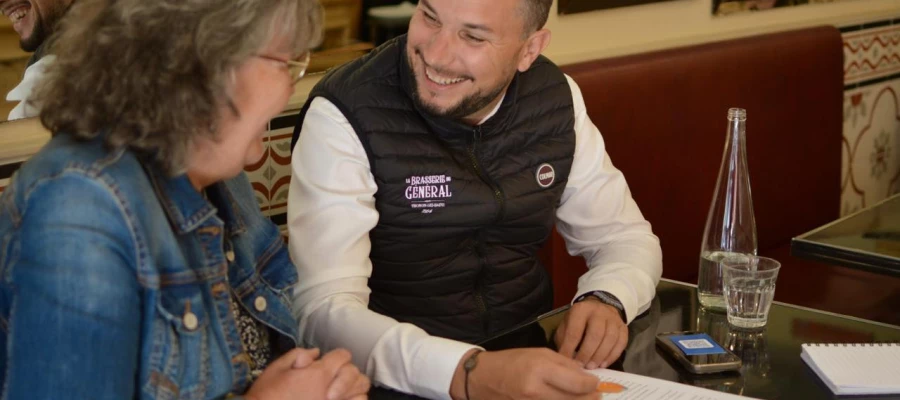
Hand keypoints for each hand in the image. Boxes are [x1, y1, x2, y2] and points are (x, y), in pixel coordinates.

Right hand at [245, 348, 369, 399]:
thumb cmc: (268, 394)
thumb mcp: (277, 368)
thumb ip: (298, 355)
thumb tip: (315, 353)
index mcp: (319, 373)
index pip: (342, 356)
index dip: (337, 356)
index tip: (328, 361)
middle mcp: (333, 389)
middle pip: (355, 374)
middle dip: (348, 371)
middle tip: (335, 376)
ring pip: (361, 393)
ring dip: (354, 388)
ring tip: (342, 391)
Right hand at [449, 348, 600, 399]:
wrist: (482, 378)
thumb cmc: (511, 361)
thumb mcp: (539, 353)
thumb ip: (564, 364)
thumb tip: (586, 376)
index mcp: (540, 370)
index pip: (579, 384)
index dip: (593, 385)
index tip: (596, 383)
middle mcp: (537, 391)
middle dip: (590, 398)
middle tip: (595, 394)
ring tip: (583, 399)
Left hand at [555, 297, 627, 368]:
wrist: (599, 309)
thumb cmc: (579, 321)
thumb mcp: (566, 324)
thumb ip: (565, 339)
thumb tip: (566, 358)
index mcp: (581, 310)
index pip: (575, 331)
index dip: (570, 348)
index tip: (567, 362)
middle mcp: (598, 312)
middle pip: (595, 334)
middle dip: (587, 353)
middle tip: (582, 366)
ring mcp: (613, 319)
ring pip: (610, 339)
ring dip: (600, 356)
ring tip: (592, 366)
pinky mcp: (623, 327)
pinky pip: (621, 343)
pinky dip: (612, 356)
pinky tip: (603, 364)